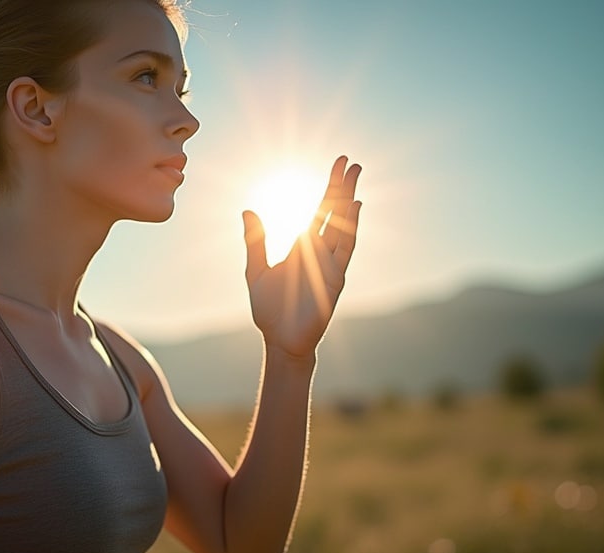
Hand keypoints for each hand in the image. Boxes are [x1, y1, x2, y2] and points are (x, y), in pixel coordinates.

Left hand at [242, 155, 361, 358]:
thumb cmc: (269, 310)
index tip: (336, 166)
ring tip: (354, 176)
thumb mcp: (255, 270)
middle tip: (350, 161)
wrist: (280, 340)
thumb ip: (255, 241)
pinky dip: (351, 228)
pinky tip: (355, 208)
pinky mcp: (335, 279)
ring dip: (349, 201)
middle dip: (341, 187)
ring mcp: (329, 263)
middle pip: (334, 213)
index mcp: (302, 247)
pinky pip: (345, 250)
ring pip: (343, 225)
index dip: (327, 190)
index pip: (318, 212)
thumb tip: (248, 210)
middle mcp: (319, 252)